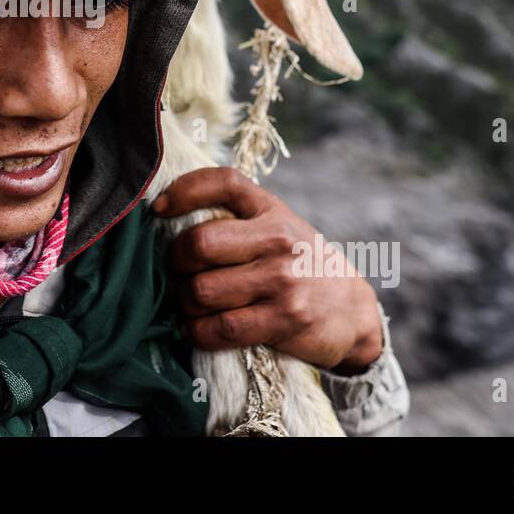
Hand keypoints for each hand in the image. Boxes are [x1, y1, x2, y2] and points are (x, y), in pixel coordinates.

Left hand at [152, 167, 383, 372]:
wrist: (354, 311)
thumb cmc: (300, 265)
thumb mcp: (279, 228)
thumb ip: (238, 219)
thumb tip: (169, 215)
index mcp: (272, 210)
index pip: (224, 182)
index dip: (184, 190)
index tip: (159, 208)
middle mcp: (278, 240)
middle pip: (199, 243)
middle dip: (176, 261)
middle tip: (179, 271)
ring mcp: (282, 280)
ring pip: (202, 290)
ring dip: (185, 302)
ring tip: (191, 303)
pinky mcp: (284, 320)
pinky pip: (219, 327)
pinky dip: (198, 331)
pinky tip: (199, 328)